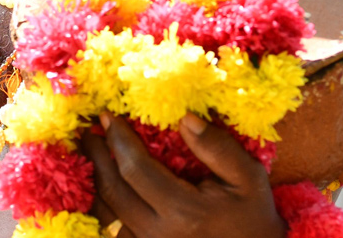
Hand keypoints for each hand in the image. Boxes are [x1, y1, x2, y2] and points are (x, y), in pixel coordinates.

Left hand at [82, 113, 285, 237]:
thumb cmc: (252, 215)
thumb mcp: (248, 178)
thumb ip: (218, 148)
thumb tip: (185, 118)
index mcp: (185, 213)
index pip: (135, 170)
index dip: (118, 140)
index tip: (108, 116)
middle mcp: (160, 234)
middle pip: (113, 190)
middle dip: (97, 155)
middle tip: (91, 131)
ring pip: (105, 214)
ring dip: (93, 180)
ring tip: (92, 152)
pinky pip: (111, 231)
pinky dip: (100, 206)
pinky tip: (100, 183)